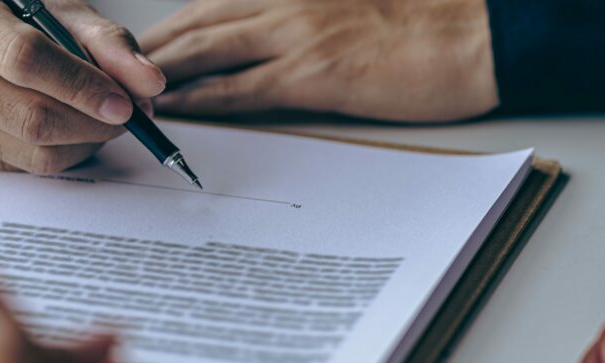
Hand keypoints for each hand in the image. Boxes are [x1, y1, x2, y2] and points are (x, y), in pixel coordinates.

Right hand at [0, 0, 165, 174]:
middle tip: (127, 112)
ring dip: (86, 142)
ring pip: (36, 152)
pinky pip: (30, 168)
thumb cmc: (27, 20)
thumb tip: (150, 82)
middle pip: (33, 118)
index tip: (124, 103)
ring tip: (99, 116)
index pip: (25, 59)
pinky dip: (66, 153)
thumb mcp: (66, 17)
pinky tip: (72, 128)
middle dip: (95, 122)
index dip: (82, 87)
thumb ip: (108, 43)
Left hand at [140, 0, 498, 122]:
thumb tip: (303, 34)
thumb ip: (323, 12)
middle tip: (125, 64)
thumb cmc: (436, 20)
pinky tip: (174, 110)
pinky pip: (239, 89)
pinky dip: (200, 99)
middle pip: (202, 17)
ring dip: (163, 68)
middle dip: (158, 42)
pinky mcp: (314, 75)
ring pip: (208, 48)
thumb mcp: (369, 4)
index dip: (185, 19)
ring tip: (131, 89)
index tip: (160, 38)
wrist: (478, 35)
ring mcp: (299, 34)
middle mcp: (290, 0)